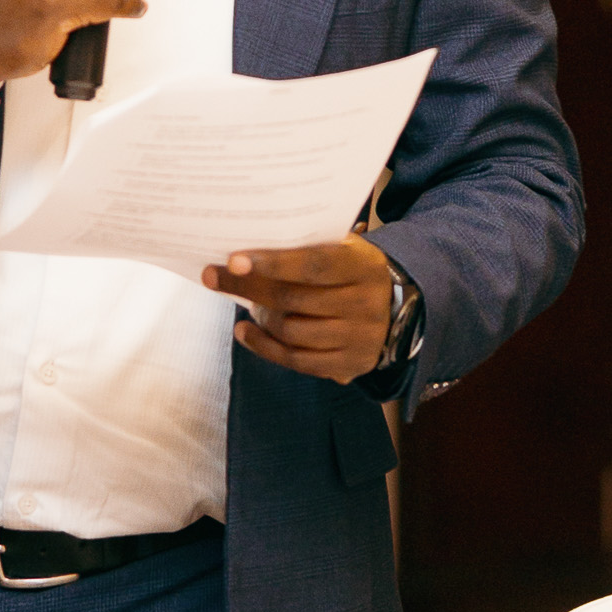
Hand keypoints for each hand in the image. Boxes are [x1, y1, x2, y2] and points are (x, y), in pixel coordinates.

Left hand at [202, 235, 395, 383]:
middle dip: (248, 287)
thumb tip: (248, 250)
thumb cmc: (353, 270)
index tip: (234, 260)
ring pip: (293, 331)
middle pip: (294, 298)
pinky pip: (297, 360)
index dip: (272, 262)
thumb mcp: (344, 248)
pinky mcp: (350, 365)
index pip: (312, 264)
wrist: (398, 309)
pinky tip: (244, 331)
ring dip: (258, 317)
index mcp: (363, 266)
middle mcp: (365, 303)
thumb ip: (308, 246)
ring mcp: (359, 338)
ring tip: (240, 303)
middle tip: (213, 275)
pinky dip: (264, 347)